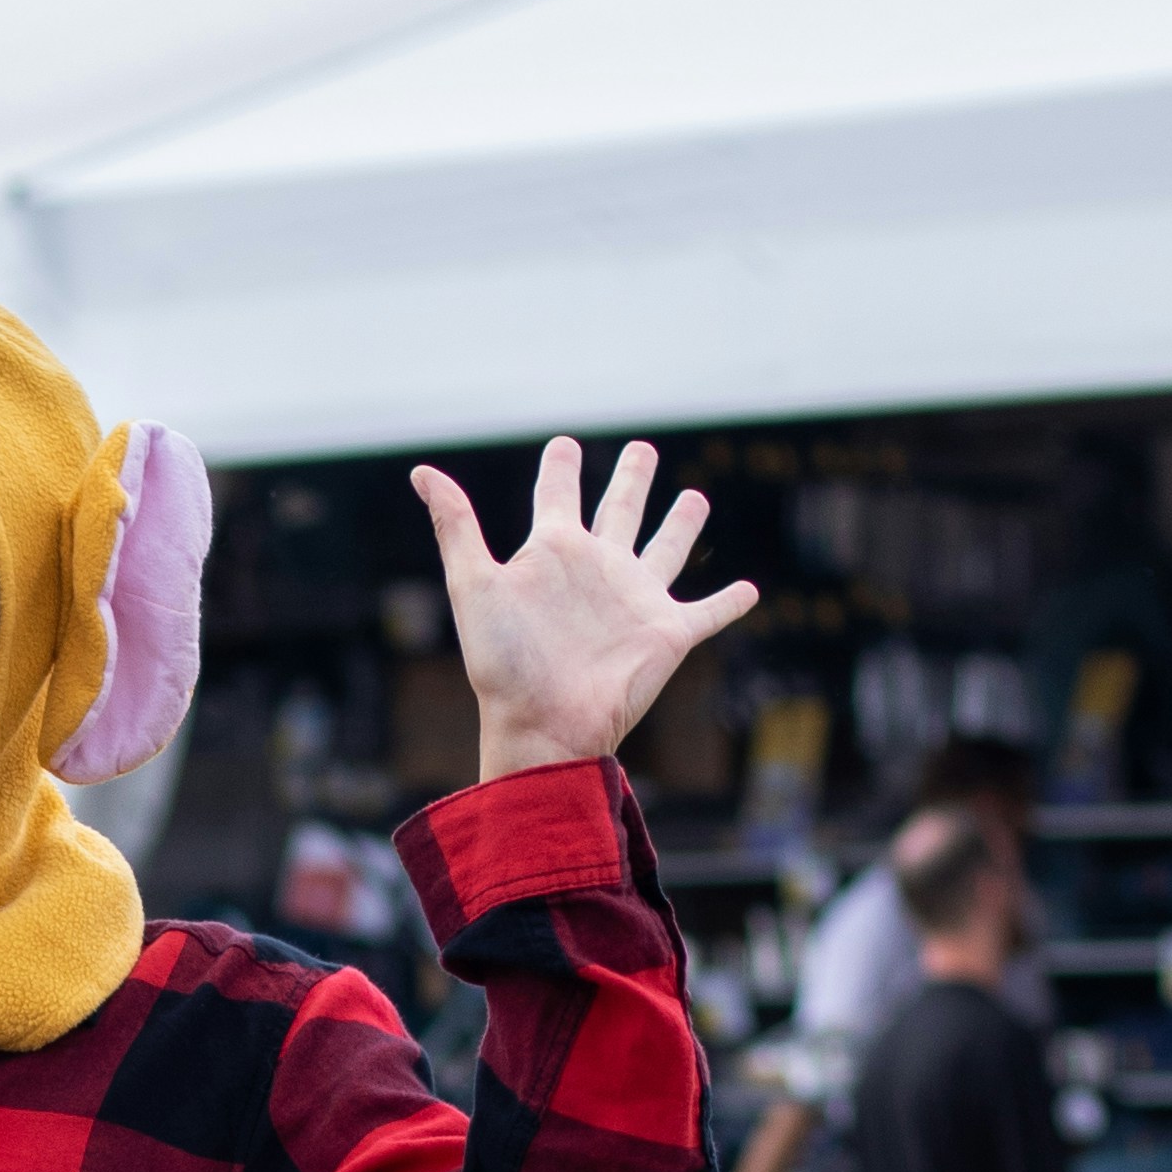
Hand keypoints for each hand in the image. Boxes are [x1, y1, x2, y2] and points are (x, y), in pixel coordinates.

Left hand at [410, 436, 755, 781]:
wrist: (541, 727)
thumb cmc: (503, 663)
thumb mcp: (473, 585)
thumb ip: (455, 526)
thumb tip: (421, 471)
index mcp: (554, 553)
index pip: (557, 495)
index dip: (560, 468)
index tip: (564, 444)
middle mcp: (598, 570)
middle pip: (620, 510)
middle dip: (632, 480)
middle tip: (642, 449)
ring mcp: (635, 600)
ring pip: (666, 549)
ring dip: (682, 524)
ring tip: (695, 497)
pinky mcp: (668, 634)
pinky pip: (708, 612)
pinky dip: (730, 602)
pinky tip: (750, 589)